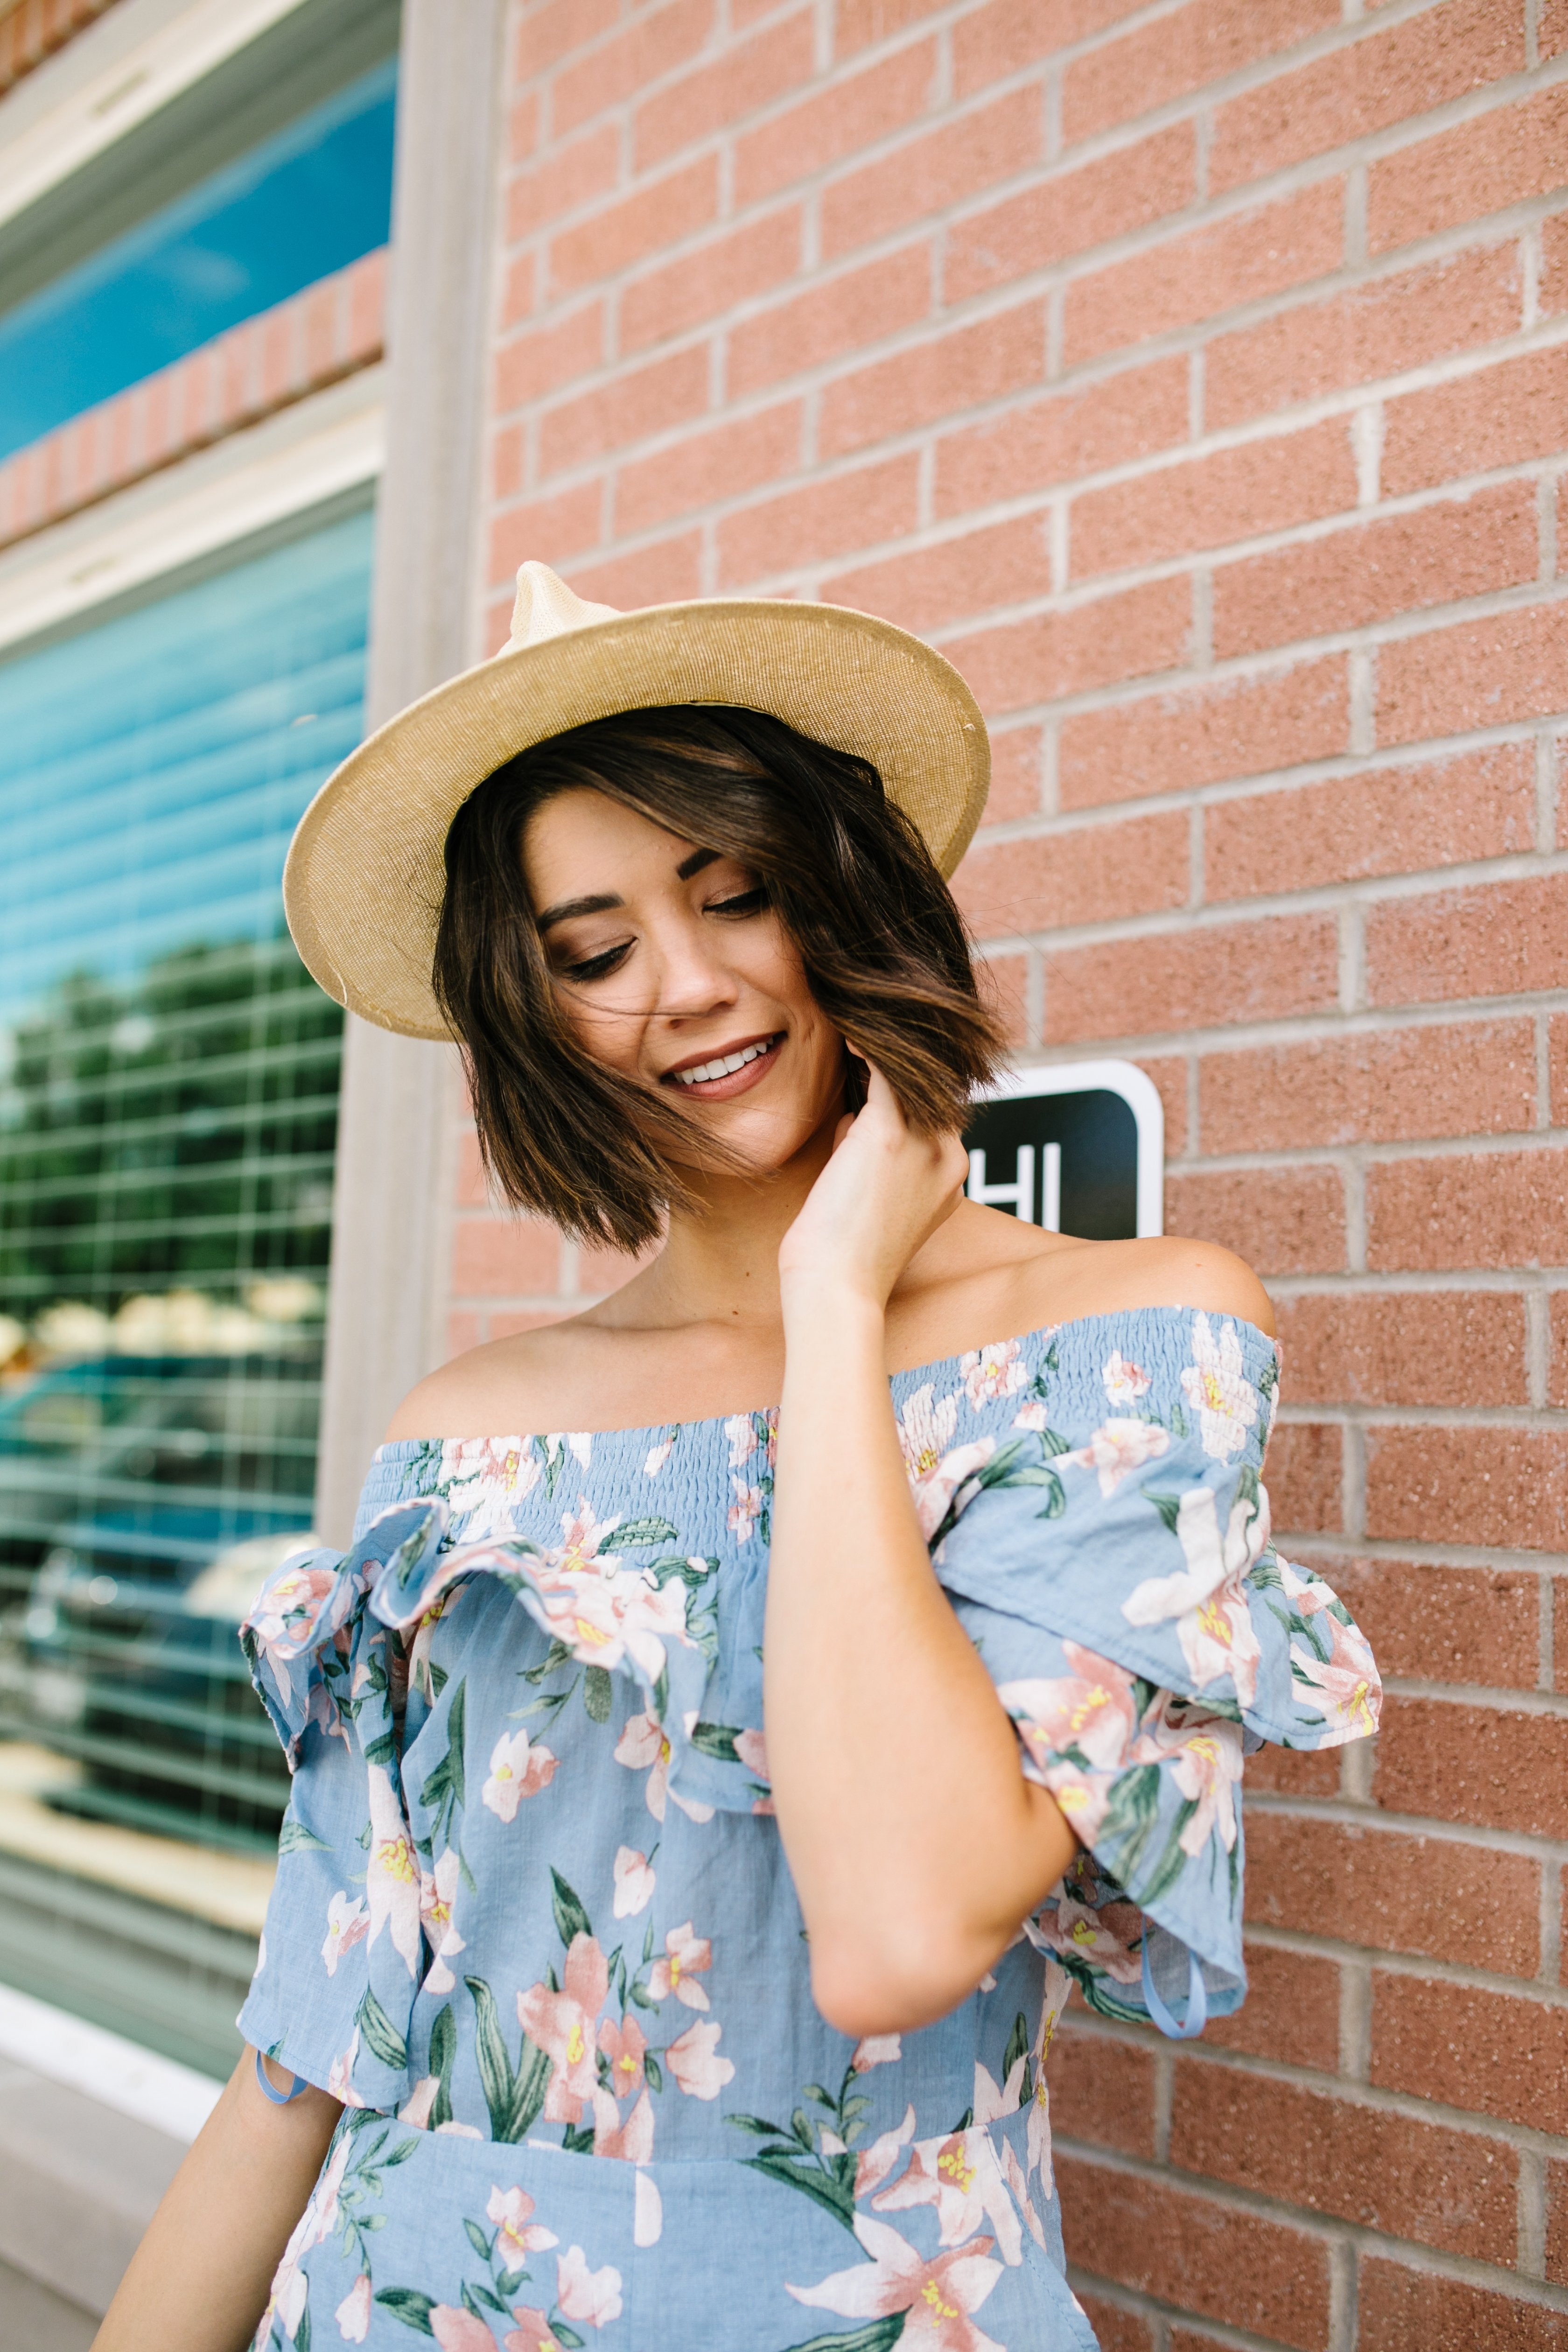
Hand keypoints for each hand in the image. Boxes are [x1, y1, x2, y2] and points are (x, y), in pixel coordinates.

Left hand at [778, 1061, 968, 1314]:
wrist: (836, 1287)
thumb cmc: (844, 1254)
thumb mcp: (874, 1200)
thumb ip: (876, 1157)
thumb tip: (853, 1120)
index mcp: (951, 1177)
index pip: (933, 1117)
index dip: (903, 1100)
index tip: (876, 1080)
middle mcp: (948, 1156)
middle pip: (926, 1095)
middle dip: (894, 1080)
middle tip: (862, 1052)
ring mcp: (924, 1144)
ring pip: (909, 1080)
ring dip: (882, 1061)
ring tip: (853, 1038)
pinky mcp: (888, 1133)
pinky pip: (883, 1072)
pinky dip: (867, 1051)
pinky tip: (849, 1035)